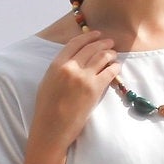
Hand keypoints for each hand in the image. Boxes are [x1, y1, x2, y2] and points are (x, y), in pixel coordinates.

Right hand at [30, 30, 119, 153]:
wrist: (52, 129)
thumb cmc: (46, 110)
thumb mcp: (47, 82)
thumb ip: (59, 69)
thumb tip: (72, 61)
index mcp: (57, 64)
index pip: (75, 43)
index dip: (88, 37)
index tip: (96, 35)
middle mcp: (70, 67)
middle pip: (91, 48)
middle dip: (103, 43)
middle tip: (110, 43)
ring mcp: (83, 77)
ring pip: (102, 57)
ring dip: (110, 53)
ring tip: (114, 54)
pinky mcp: (94, 89)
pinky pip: (109, 72)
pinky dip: (115, 67)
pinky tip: (116, 68)